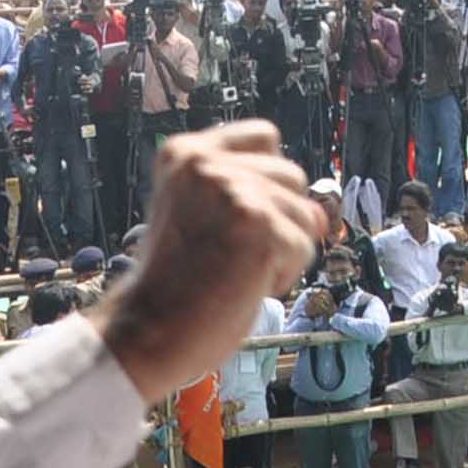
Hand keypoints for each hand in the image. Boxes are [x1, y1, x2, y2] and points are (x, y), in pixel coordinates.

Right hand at [97, 122, 323, 398]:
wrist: (145, 332)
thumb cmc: (175, 284)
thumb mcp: (202, 217)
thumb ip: (251, 196)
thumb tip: (322, 215)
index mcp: (184, 153)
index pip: (264, 136)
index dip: (268, 180)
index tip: (243, 216)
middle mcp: (206, 163)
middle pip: (292, 175)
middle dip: (280, 219)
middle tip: (231, 254)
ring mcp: (232, 191)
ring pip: (304, 214)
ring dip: (283, 251)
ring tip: (234, 271)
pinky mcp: (257, 224)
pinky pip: (304, 247)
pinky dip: (284, 275)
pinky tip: (241, 286)